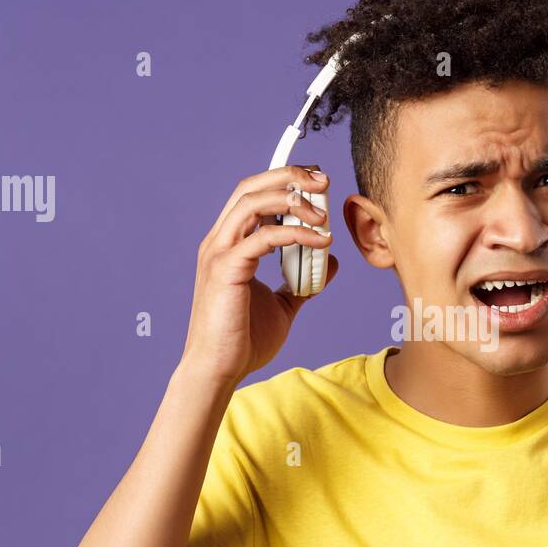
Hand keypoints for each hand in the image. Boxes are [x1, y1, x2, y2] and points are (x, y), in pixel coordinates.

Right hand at [179, 165, 337, 387]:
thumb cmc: (244, 340)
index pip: (253, 195)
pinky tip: (320, 243)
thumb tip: (328, 262)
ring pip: (253, 203)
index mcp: (229, 244)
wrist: (220, 370)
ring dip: (292, 201)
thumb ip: (302, 282)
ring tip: (323, 215)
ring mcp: (219, 253)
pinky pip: (263, 238)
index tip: (317, 183)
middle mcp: (220, 241)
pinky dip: (295, 234)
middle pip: (251, 187)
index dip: (283, 180)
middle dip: (289, 177)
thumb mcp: (282, 304)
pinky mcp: (226, 269)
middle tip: (323, 181)